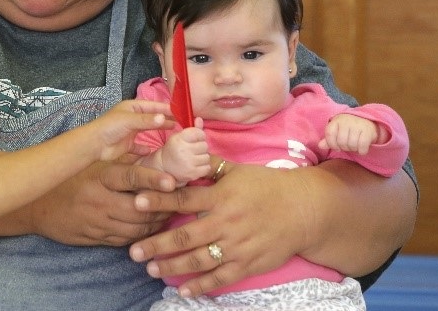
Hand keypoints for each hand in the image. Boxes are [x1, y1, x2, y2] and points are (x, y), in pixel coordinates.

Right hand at [28, 159, 177, 245]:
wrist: (38, 206)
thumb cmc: (70, 178)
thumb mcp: (92, 164)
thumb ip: (121, 161)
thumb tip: (152, 152)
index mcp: (99, 177)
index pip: (130, 177)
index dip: (153, 179)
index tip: (173, 182)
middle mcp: (98, 200)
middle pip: (139, 209)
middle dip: (161, 207)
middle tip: (178, 202)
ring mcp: (96, 222)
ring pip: (135, 228)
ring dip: (155, 223)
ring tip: (168, 214)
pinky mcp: (94, 238)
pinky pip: (125, 240)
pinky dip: (141, 235)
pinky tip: (150, 228)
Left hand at [96, 100, 173, 161]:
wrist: (94, 144)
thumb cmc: (109, 127)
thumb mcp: (129, 120)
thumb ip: (147, 120)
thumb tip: (164, 118)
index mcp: (132, 107)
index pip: (153, 106)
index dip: (166, 108)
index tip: (180, 112)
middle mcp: (132, 117)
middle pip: (152, 117)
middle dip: (165, 119)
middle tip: (181, 123)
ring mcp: (130, 131)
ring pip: (148, 130)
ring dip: (159, 131)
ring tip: (173, 134)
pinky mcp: (128, 144)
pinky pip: (140, 146)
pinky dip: (147, 148)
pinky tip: (154, 150)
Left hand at [128, 160, 311, 297]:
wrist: (304, 209)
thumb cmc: (267, 186)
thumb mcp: (238, 170)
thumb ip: (209, 165)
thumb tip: (185, 148)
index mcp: (221, 196)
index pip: (184, 198)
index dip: (159, 200)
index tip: (136, 201)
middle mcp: (226, 222)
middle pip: (185, 236)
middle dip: (156, 244)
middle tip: (134, 251)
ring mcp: (236, 246)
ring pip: (198, 260)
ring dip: (172, 266)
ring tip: (150, 269)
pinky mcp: (248, 264)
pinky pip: (220, 278)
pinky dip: (201, 285)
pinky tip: (182, 290)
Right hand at [159, 118, 211, 183]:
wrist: (163, 168)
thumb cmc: (173, 150)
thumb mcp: (179, 137)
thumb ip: (192, 129)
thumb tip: (199, 119)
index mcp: (179, 139)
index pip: (198, 133)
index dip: (199, 136)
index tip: (194, 139)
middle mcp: (183, 150)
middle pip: (204, 145)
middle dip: (200, 147)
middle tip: (192, 151)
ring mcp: (188, 163)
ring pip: (207, 157)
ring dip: (202, 158)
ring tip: (193, 159)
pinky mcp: (192, 174)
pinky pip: (207, 167)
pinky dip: (203, 167)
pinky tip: (195, 166)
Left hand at [320, 114, 384, 154]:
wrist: (367, 121)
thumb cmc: (349, 128)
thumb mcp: (337, 131)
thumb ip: (329, 139)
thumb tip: (320, 146)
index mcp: (336, 121)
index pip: (329, 134)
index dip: (332, 144)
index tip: (337, 147)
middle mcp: (346, 121)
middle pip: (341, 141)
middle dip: (344, 148)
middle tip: (348, 146)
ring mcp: (357, 125)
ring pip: (352, 144)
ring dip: (353, 149)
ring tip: (355, 146)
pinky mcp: (368, 130)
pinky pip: (362, 145)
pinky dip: (362, 151)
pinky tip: (361, 149)